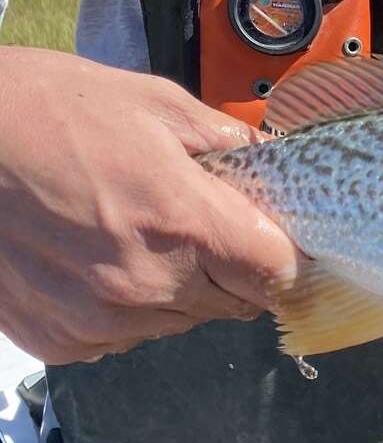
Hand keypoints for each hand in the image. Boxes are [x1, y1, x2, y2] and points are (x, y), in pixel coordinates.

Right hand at [0, 48, 299, 364]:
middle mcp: (148, 285)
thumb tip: (269, 163)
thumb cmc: (40, 110)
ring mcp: (101, 322)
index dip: (281, 253)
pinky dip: (120, 307)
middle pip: (234, 303)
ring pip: (179, 322)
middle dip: (228, 269)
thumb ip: (222, 140)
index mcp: (181, 222)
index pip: (277, 272)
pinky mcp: (63, 342)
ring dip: (174, 289)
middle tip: (192, 225)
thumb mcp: (148, 101)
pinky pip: (122, 337)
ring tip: (128, 233)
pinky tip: (89, 259)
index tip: (270, 237)